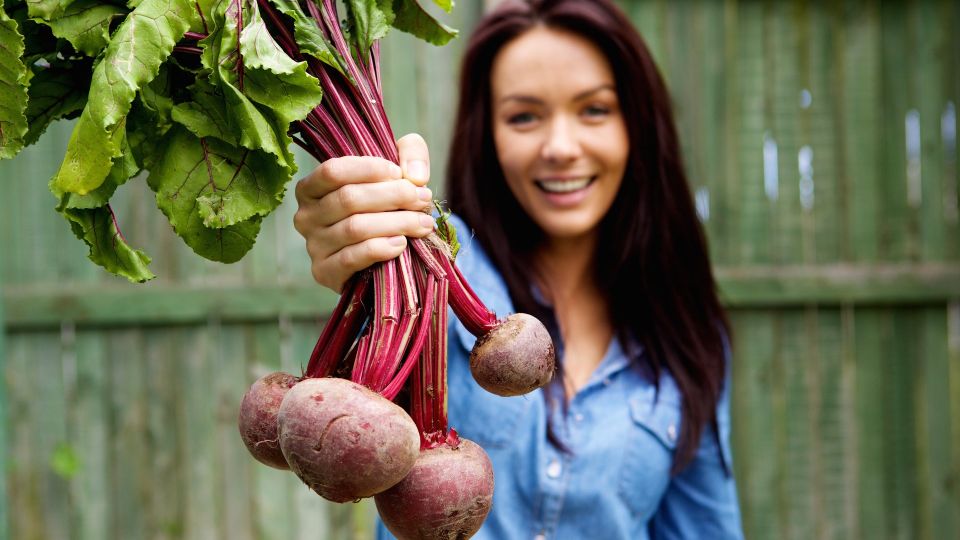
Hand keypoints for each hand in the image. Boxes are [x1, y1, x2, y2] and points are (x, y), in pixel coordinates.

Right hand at [294, 134, 434, 291]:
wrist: (381, 258)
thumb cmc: (384, 207)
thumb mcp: (397, 172)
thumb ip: (410, 153)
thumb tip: (415, 176)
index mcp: (312, 188)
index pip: (333, 171)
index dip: (370, 169)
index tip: (400, 174)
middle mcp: (305, 216)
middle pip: (349, 199)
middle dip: (393, 196)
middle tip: (423, 199)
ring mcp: (313, 246)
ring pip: (355, 228)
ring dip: (396, 223)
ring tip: (423, 223)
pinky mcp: (325, 272)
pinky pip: (352, 257)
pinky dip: (380, 248)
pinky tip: (401, 243)